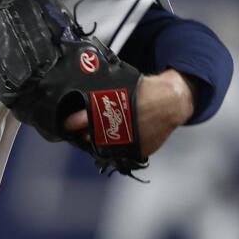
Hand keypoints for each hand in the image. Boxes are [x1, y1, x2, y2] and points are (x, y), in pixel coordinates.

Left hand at [63, 70, 193, 157]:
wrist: (171, 102)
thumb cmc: (144, 91)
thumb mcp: (119, 87)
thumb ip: (101, 98)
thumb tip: (82, 101)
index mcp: (107, 112)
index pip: (78, 121)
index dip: (70, 123)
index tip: (67, 124)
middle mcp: (114, 130)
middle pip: (88, 137)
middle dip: (84, 134)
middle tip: (83, 130)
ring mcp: (126, 143)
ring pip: (103, 147)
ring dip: (99, 142)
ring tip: (99, 135)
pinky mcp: (137, 151)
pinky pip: (122, 152)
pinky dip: (118, 146)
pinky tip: (119, 138)